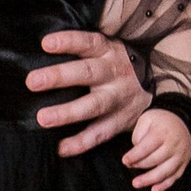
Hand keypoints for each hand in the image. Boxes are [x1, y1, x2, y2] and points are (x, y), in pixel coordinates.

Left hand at [27, 29, 146, 158]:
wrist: (158, 82)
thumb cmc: (116, 63)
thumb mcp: (106, 48)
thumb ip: (81, 48)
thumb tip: (41, 47)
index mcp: (107, 51)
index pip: (87, 42)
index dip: (68, 42)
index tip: (46, 43)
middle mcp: (113, 73)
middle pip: (87, 73)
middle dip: (59, 77)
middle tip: (32, 81)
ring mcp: (117, 99)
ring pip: (93, 106)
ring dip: (67, 113)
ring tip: (43, 118)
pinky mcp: (120, 121)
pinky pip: (100, 134)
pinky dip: (80, 143)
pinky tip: (61, 148)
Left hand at [123, 106, 190, 190]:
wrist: (181, 121)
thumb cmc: (160, 122)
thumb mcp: (146, 119)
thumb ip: (138, 135)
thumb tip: (135, 154)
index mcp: (163, 133)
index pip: (147, 147)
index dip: (134, 156)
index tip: (125, 160)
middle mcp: (174, 145)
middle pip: (155, 160)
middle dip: (139, 165)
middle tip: (129, 166)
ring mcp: (180, 155)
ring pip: (165, 172)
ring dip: (149, 180)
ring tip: (136, 183)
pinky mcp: (184, 163)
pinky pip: (174, 177)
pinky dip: (164, 185)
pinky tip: (154, 190)